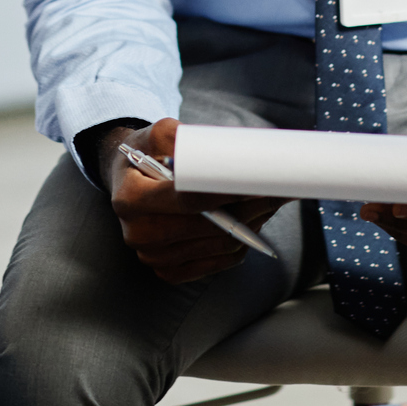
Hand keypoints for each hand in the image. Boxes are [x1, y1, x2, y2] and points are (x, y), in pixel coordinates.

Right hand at [92, 118, 285, 283]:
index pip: (188, 200)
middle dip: (250, 207)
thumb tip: (222, 153)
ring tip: (271, 201)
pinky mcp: (169, 271)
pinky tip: (254, 222)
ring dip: (253, 224)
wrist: (128, 181)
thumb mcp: (158, 133)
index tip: (258, 182)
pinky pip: (219, 262)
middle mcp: (138, 233)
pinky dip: (242, 243)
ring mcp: (153, 257)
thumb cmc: (147, 154)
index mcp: (130, 198)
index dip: (227, 192)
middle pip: (209, 226)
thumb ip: (183, 139)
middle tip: (278, 190)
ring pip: (220, 245)